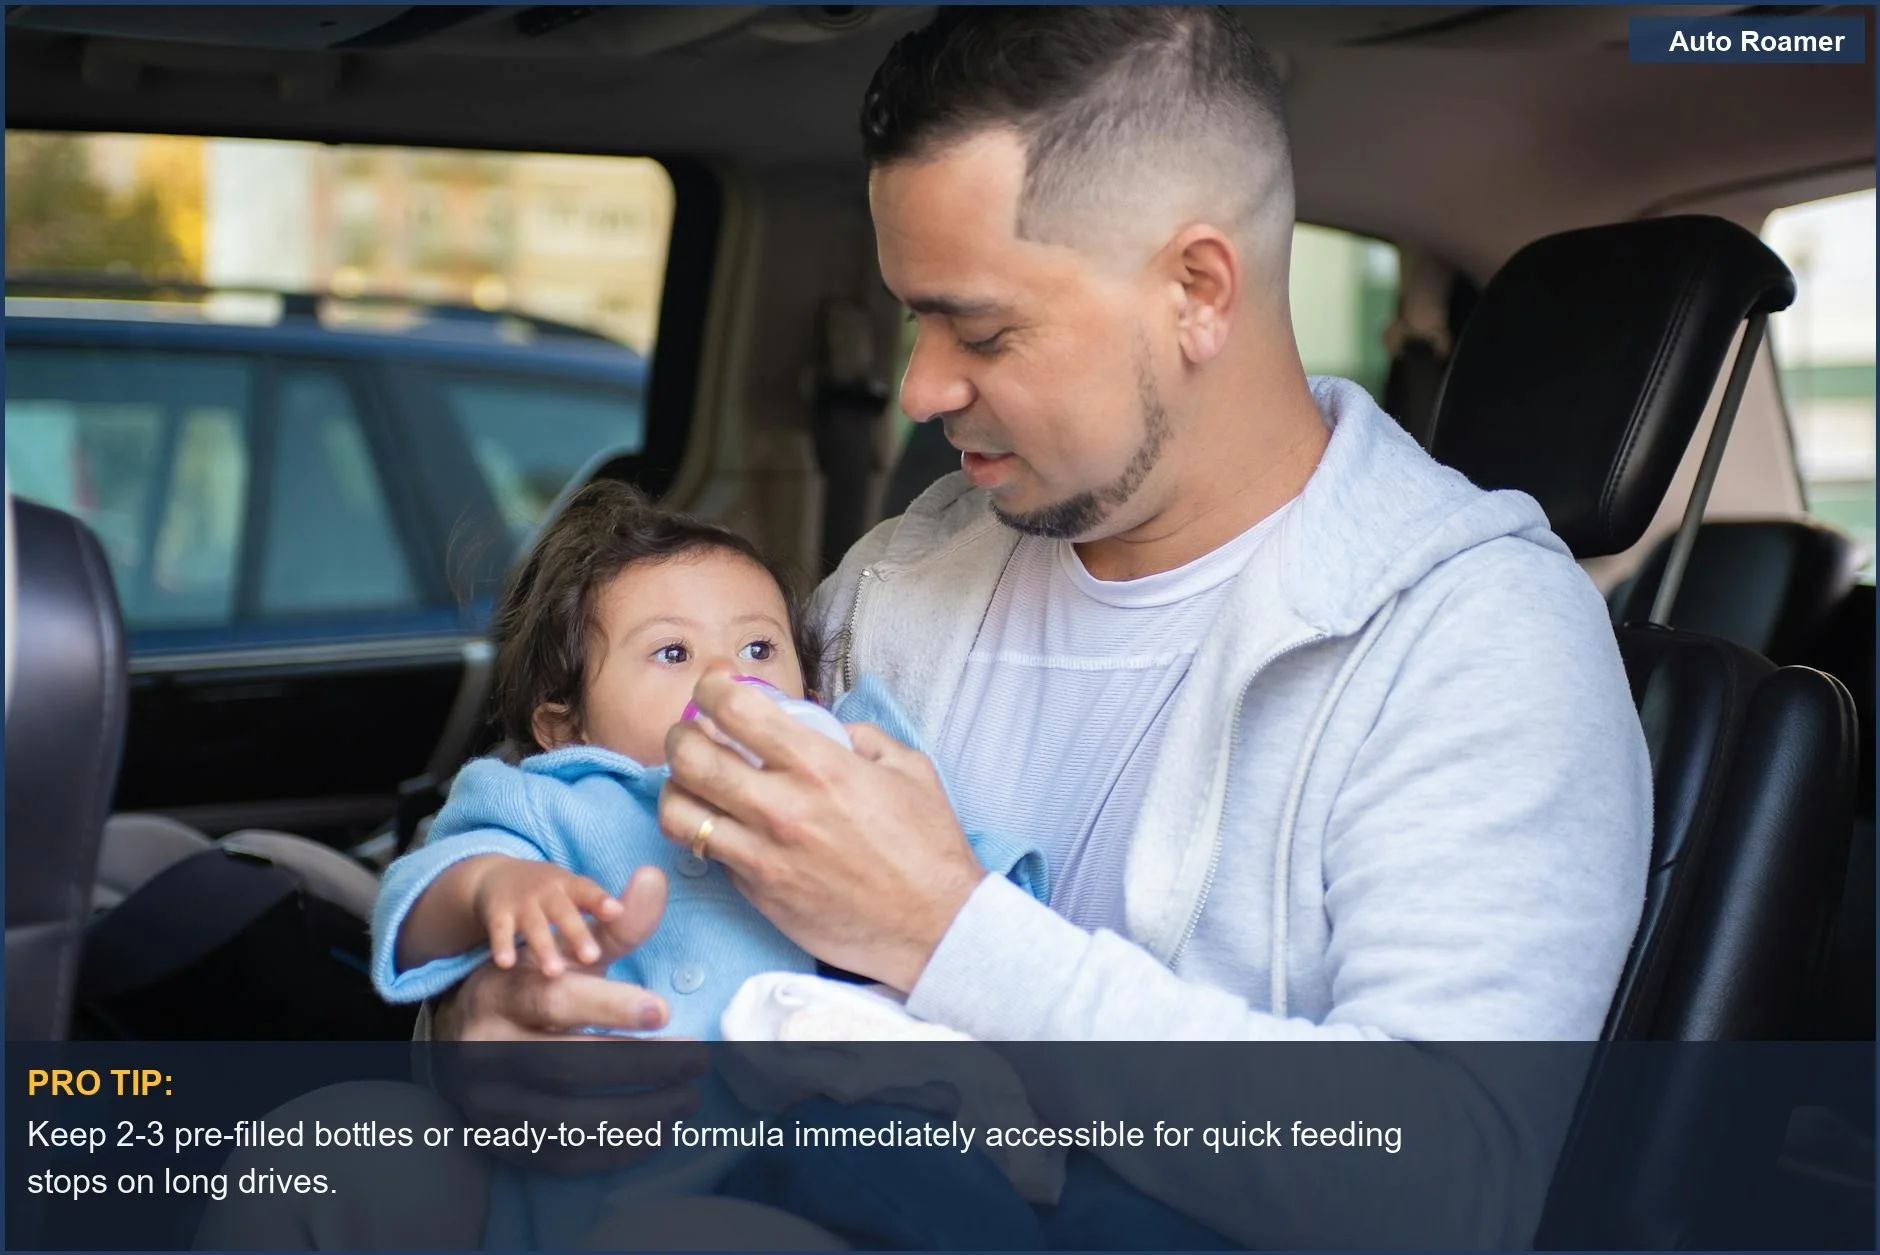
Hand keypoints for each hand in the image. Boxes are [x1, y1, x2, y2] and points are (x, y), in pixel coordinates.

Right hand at [430, 868, 705, 1173]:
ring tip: (687, 1097)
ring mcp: (489, 1102)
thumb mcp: (568, 953)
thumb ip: (618, 925)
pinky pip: (561, 1155)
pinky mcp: (501, 1141)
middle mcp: (483, 1049)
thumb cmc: (536, 989)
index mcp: (500, 992)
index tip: (665, 1009)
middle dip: (637, 1064)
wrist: (466, 1037)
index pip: (554, 1002)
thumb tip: (656, 878)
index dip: (609, 1007)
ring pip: (564, 1117)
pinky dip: (614, 1149)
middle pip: (561, 1064)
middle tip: (696, 1058)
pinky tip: (657, 1132)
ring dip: (635, 1112)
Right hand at [469, 859, 620, 975]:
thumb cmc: (556, 901)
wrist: (497, 880)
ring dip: (544, 946)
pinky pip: (499, 931)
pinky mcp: (498, 915)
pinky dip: (503, 945)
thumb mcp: (582, 901)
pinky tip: (507, 963)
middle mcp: (550, 893)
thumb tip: (654, 909)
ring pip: (534, 925)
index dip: (601, 901)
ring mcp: (523, 904)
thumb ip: (617, 918)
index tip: (616, 912)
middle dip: (577, 932)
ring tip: (555, 972)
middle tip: (593, 956)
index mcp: (575, 889)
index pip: (590, 893)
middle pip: (564, 911)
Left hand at [658, 667, 986, 990]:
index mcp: (820, 767)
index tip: (715, 687)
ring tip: (691, 781)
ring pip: (678, 811)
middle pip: (690, 757)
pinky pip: (708, 853)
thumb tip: (826, 725)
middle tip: (692, 732)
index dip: (712, 688)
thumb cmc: (926, 848)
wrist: (934, 927)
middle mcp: (782, 808)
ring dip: (676, 787)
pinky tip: (723, 823)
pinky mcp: (757, 892)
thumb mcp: (909, 769)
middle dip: (680, 734)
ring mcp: (763, 854)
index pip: (736, 711)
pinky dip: (704, 831)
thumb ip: (862, 737)